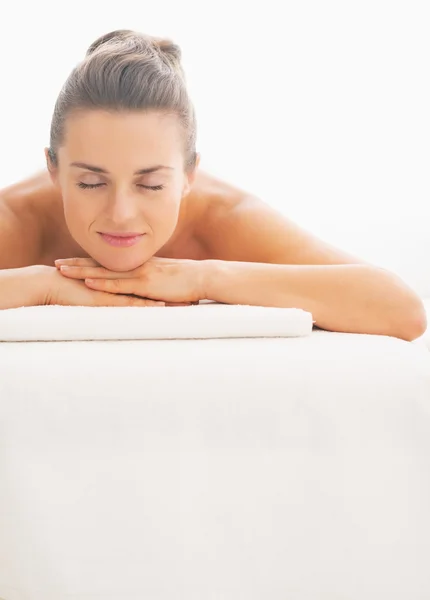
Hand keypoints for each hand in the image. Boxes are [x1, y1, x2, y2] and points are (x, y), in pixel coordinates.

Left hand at [55, 256, 208, 303]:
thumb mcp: (165, 280)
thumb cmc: (188, 281)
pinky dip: (103, 284)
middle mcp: (136, 267)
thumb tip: (144, 292)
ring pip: (105, 273)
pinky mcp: (146, 285)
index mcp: (139, 266)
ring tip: (63, 271)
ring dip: (83, 272)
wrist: (203, 277)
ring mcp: (139, 274)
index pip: (109, 263)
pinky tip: (88, 283)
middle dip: (78, 264)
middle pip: (101, 265)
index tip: (73, 262)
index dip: (89, 263)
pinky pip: (120, 285)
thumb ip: (152, 284)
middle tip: (57, 264)